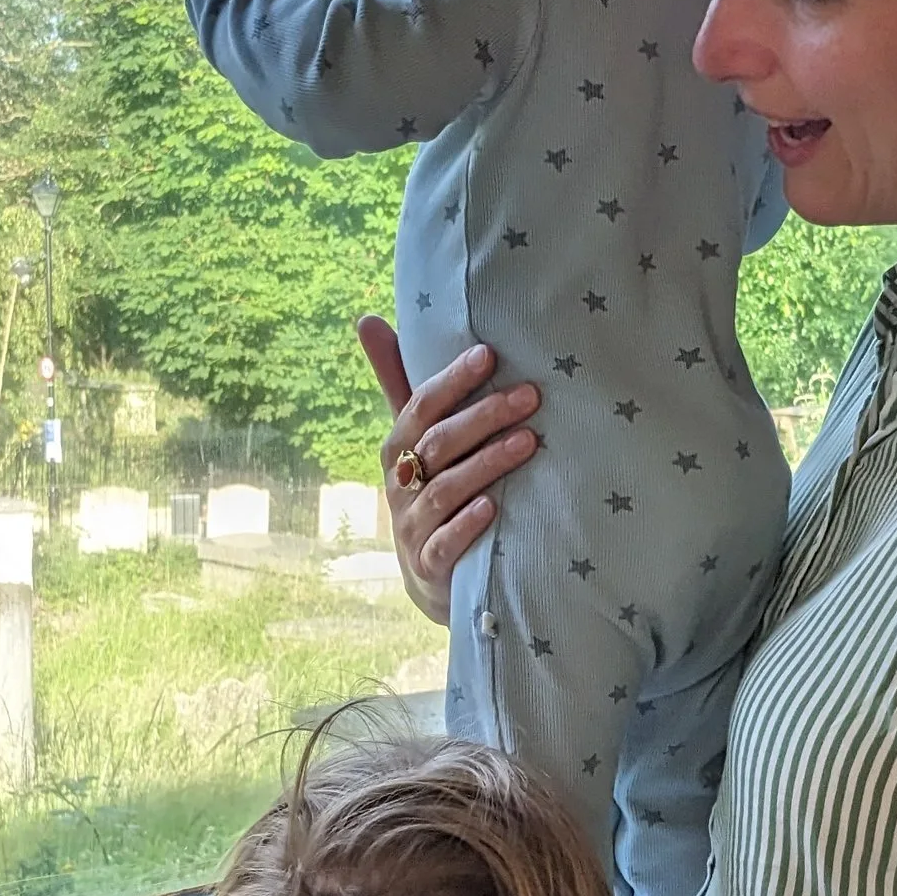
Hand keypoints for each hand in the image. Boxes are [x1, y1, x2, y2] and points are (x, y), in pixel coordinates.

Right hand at [358, 322, 540, 626]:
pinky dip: (466, 525)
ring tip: (529, 442)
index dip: (451, 381)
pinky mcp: (428, 567)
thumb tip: (366, 318)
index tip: (488, 355)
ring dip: (486, 464)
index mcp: (397, 450)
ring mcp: (412, 528)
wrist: (429, 576)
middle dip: (482, 417)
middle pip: (437, 445)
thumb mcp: (413, 441)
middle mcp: (400, 486)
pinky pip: (444, 545)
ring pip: (445, 491)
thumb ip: (398, 384)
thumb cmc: (428, 492)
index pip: (419, 407)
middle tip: (530, 396)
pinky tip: (493, 508)